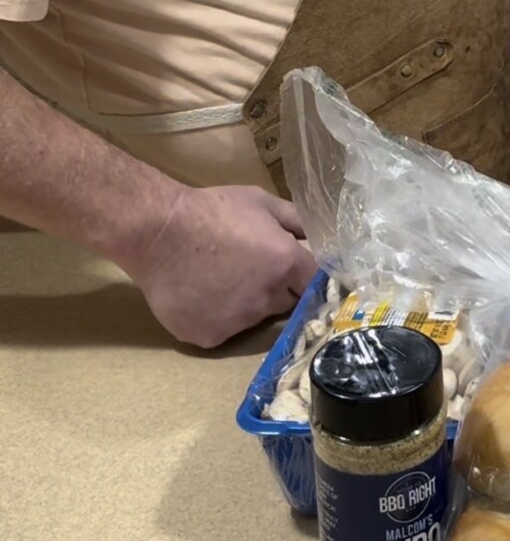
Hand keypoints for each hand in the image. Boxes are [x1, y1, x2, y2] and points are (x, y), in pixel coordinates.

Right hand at [123, 183, 317, 348]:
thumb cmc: (211, 210)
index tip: (293, 272)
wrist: (157, 231)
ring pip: (253, 317)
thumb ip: (296, 221)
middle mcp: (267, 299)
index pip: (314, 284)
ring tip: (218, 277)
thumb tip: (320, 238)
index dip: (303, 277)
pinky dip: (216, 317)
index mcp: (285, 264)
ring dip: (245, 303)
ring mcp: (238, 323)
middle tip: (248, 267)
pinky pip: (223, 330)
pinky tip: (200, 294)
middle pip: (285, 303)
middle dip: (275, 288)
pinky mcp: (209, 338)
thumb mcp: (261, 202)